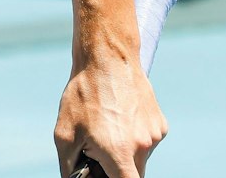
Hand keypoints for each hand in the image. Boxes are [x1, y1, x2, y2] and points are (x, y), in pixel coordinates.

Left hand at [54, 59, 166, 177]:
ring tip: (106, 126)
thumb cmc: (82, 96)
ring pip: (139, 158)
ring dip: (125, 152)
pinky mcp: (161, 125)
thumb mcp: (65, 133)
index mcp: (119, 153)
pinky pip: (147, 142)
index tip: (105, 175)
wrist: (108, 59)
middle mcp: (142, 147)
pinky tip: (119, 116)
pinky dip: (133, 137)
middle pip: (132, 174)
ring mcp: (154, 136)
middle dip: (115, 170)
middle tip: (96, 150)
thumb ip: (68, 165)